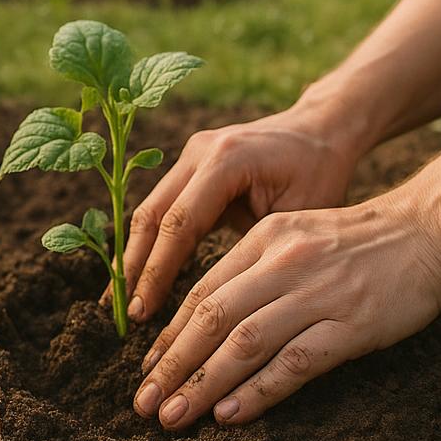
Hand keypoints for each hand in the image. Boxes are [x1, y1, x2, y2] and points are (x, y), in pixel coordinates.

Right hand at [113, 104, 364, 321]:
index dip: (157, 270)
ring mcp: (189, 156)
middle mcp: (199, 152)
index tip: (142, 311)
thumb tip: (221, 299)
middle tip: (121, 312)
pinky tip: (137, 274)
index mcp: (226, 160)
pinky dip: (150, 242)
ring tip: (119, 299)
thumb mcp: (300, 215)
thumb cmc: (321, 173)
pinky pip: (162, 207)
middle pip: (152, 215)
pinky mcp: (189, 166)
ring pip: (149, 211)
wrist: (321, 129)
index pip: (180, 222)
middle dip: (134, 266)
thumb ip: (258, 248)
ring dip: (134, 255)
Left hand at [131, 195, 440, 428]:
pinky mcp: (350, 325)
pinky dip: (258, 391)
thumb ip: (253, 268)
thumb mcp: (295, 236)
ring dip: (202, 384)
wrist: (429, 230)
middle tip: (143, 402)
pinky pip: (294, 362)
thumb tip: (207, 316)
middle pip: (211, 318)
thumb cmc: (358, 241)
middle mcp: (282, 264)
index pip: (203, 291)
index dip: (170, 334)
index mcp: (263, 240)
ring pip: (243, 343)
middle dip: (172, 365)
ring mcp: (316, 294)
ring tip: (174, 415)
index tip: (148, 368)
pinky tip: (230, 414)